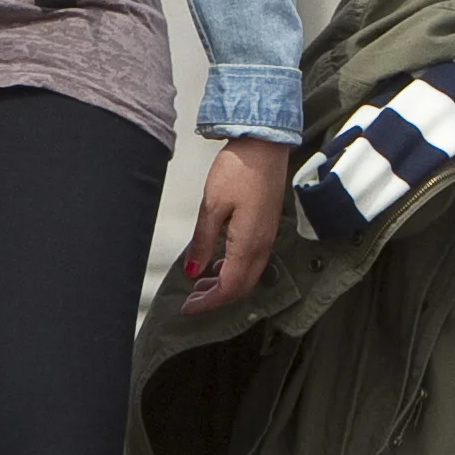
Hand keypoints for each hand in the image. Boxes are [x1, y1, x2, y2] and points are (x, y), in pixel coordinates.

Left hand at [177, 136, 292, 312]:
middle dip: (216, 298)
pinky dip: (234, 270)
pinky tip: (219, 261)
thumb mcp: (211, 207)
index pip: (228, 288)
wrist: (264, 146)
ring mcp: (267, 237)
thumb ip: (202, 242)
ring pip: (248, 275)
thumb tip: (193, 270)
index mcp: (248, 244)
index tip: (187, 308)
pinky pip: (252, 260)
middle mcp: (262, 246)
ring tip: (200, 283)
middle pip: (241, 287)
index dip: (207, 302)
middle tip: (192, 300)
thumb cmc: (238, 171)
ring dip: (225, 285)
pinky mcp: (267, 227)